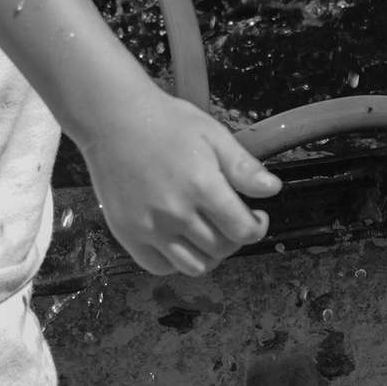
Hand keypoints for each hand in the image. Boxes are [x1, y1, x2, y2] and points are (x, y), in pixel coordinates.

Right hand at [87, 87, 281, 278]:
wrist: (114, 119)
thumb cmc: (167, 122)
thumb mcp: (213, 134)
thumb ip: (243, 167)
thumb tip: (272, 190)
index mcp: (201, 186)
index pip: (242, 230)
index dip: (257, 227)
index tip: (256, 217)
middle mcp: (175, 213)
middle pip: (220, 249)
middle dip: (235, 238)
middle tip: (231, 220)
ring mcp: (149, 227)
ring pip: (193, 266)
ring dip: (209, 255)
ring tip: (209, 233)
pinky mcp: (127, 234)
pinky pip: (159, 266)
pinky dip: (176, 261)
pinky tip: (181, 239)